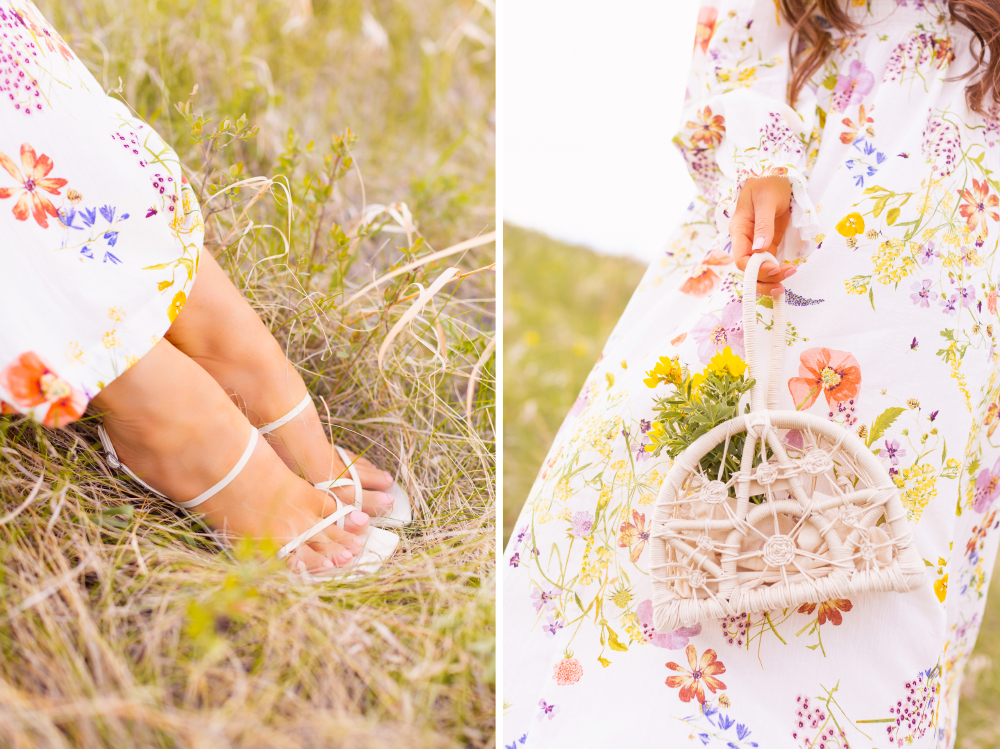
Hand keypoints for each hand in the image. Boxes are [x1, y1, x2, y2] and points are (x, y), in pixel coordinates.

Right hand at [729, 175, 796, 295]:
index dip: (755, 269)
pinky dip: (778, 271)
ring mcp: (757, 243)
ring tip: (790, 274)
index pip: (741, 258)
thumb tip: (759, 249)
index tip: (774, 268)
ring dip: (772, 278)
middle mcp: (746, 240)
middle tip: (785, 280)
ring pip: (759, 270)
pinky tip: (789, 270)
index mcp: (739, 230)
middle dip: (764, 279)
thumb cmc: (767, 182)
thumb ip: (763, 225)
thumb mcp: (766, 201)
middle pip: (749, 269)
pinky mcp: (769, 242)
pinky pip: (770, 263)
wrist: (777, 174)